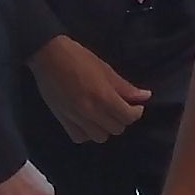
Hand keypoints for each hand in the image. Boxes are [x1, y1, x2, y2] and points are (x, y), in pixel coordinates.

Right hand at [29, 36, 149, 143]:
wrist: (49, 56)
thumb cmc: (79, 58)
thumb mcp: (106, 70)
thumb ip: (125, 87)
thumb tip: (145, 96)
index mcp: (104, 97)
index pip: (128, 117)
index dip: (135, 113)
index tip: (135, 106)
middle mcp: (91, 111)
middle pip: (116, 129)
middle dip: (121, 119)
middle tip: (119, 108)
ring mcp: (75, 118)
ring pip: (99, 137)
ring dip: (105, 128)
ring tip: (104, 116)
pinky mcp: (62, 120)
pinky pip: (79, 138)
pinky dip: (86, 133)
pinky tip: (88, 122)